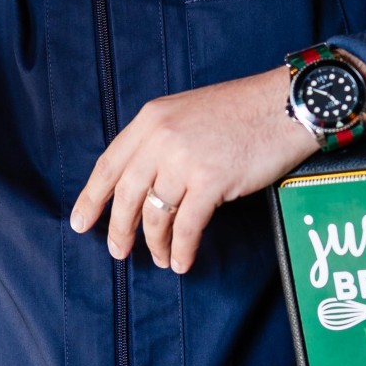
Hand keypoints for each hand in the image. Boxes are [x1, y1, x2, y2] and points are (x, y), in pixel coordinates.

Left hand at [69, 56, 365, 272]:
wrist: (285, 104)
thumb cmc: (243, 111)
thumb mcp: (189, 113)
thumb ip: (161, 140)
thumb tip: (144, 185)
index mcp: (152, 118)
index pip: (109, 163)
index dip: (91, 197)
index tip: (79, 222)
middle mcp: (162, 137)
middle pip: (126, 194)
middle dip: (118, 228)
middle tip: (117, 252)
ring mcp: (185, 158)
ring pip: (156, 214)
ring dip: (154, 243)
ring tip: (160, 258)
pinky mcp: (212, 179)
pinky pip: (186, 226)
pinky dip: (181, 249)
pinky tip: (182, 261)